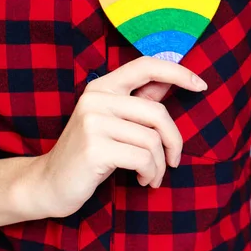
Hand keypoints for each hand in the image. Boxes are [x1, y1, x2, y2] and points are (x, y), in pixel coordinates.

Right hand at [31, 57, 206, 217]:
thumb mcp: (114, 121)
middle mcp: (96, 98)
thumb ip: (140, 100)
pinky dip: (151, 173)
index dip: (178, 71)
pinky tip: (142, 180)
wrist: (49, 183)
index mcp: (102, 86)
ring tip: (152, 175)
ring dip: (160, 164)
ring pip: (152, 140)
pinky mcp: (95, 148)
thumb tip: (172, 79)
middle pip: (158, 113)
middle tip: (174, 161)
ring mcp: (93, 121)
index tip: (201, 85)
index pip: (146, 66)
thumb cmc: (91, 152)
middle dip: (174, 141)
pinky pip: (143, 159)